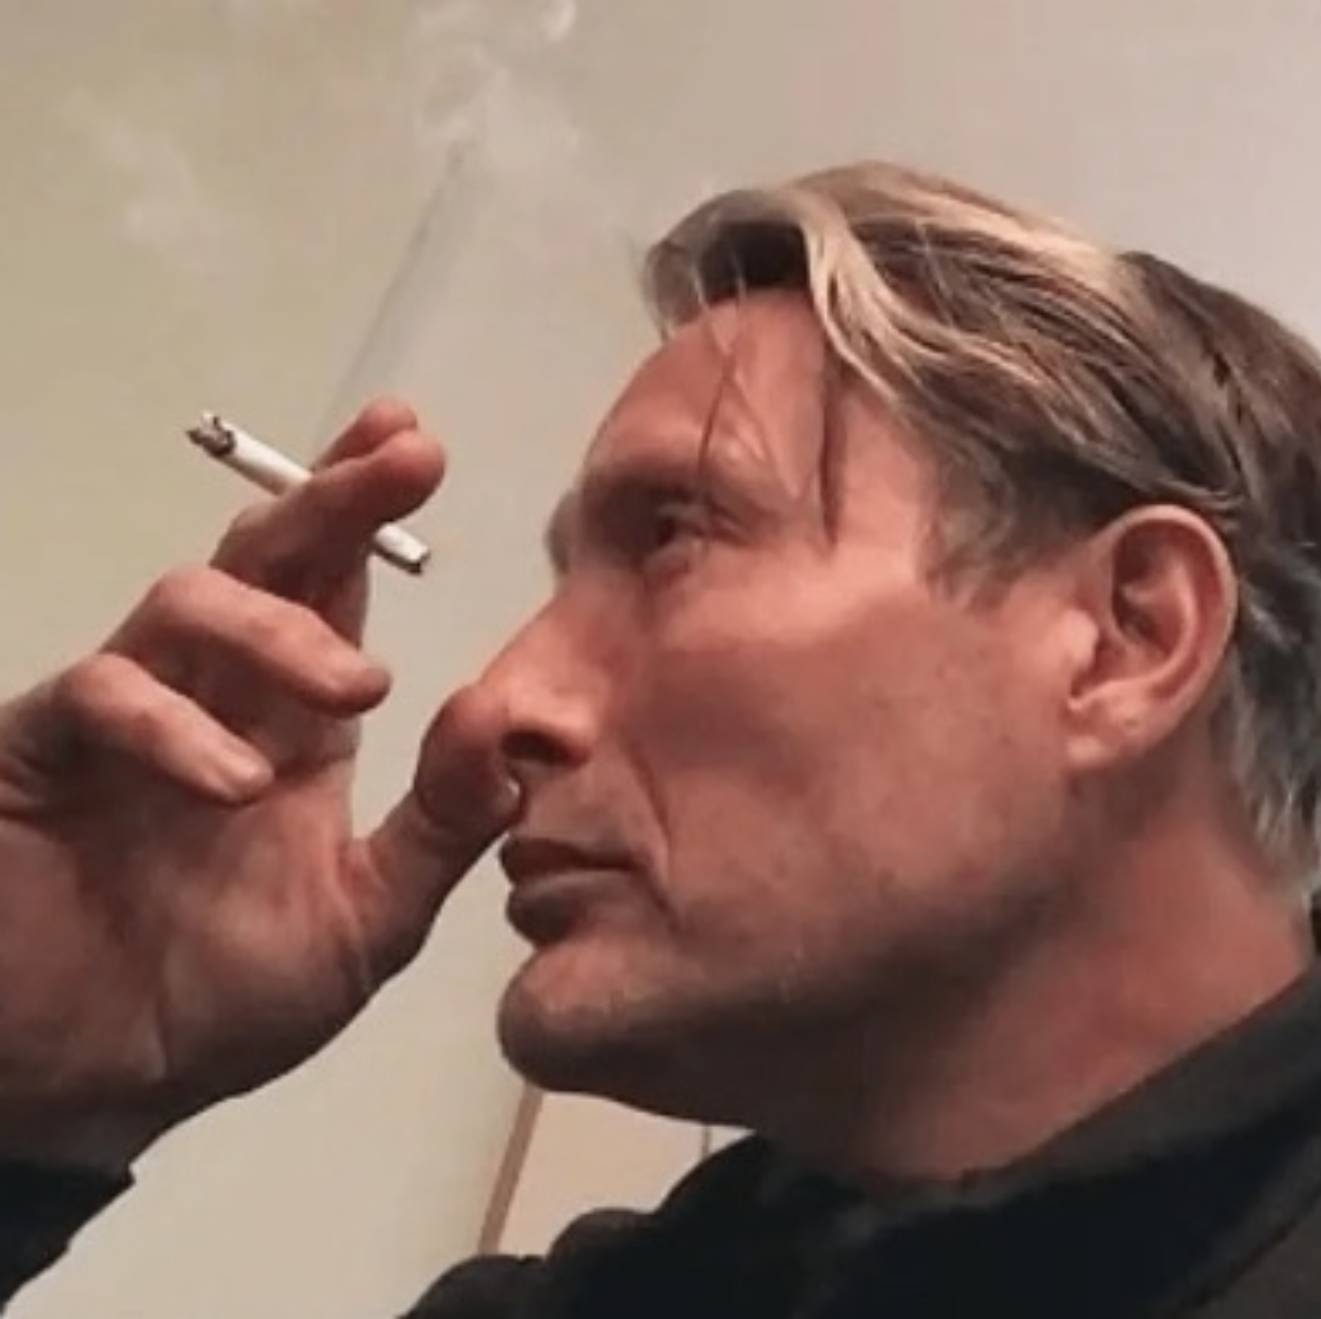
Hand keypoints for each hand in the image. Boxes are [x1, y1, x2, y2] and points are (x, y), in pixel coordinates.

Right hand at [0, 402, 516, 1169]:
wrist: (91, 1082)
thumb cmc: (217, 999)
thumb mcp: (363, 923)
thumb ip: (440, 832)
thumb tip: (525, 737)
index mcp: (295, 725)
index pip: (335, 591)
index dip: (368, 513)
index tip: (416, 439)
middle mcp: (215, 697)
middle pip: (267, 561)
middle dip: (336, 501)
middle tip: (408, 458)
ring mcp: (124, 718)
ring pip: (185, 603)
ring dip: (277, 630)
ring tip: (355, 693)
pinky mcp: (40, 753)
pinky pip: (103, 697)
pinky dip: (175, 728)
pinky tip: (235, 784)